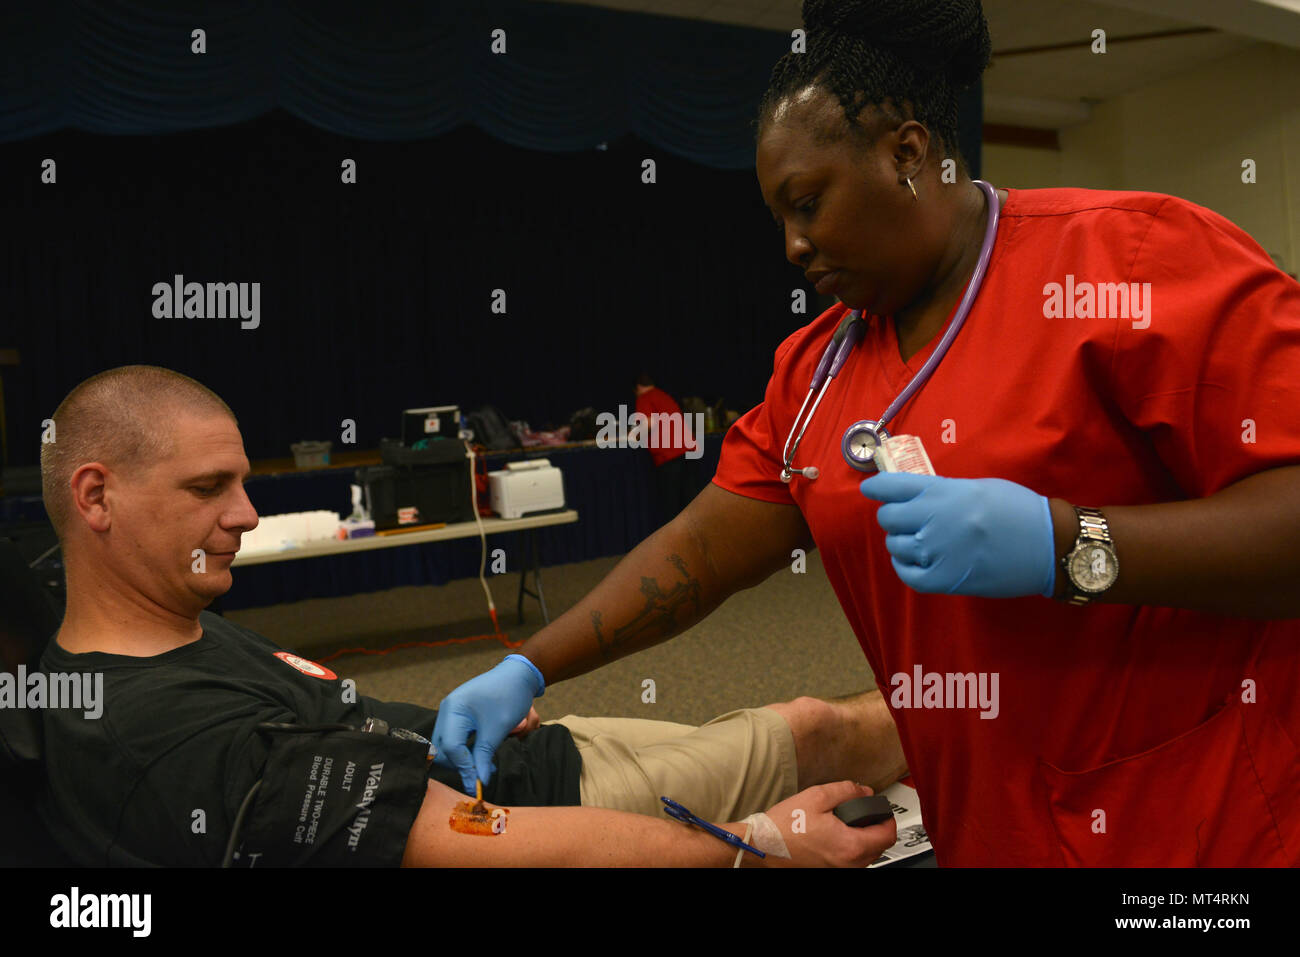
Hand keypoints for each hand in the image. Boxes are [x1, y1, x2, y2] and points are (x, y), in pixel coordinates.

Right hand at [429, 655, 543, 793]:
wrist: (518, 675)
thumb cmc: (509, 696)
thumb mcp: (498, 729)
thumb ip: (484, 756)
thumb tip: (479, 781)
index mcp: (454, 709)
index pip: (451, 746)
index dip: (464, 767)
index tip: (477, 783)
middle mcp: (447, 710)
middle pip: (443, 748)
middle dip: (459, 764)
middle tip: (479, 775)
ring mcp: (451, 712)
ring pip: (447, 746)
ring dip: (462, 759)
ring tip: (483, 766)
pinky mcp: (458, 716)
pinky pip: (455, 738)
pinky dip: (465, 750)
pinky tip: (481, 756)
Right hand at [758, 782, 896, 867]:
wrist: (763, 846)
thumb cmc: (784, 826)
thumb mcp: (817, 796)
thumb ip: (846, 791)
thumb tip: (864, 791)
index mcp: (850, 845)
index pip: (887, 835)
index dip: (888, 817)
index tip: (880, 808)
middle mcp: (849, 864)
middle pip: (880, 847)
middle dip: (877, 828)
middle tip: (865, 812)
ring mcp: (840, 871)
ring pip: (867, 856)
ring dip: (865, 838)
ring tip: (848, 822)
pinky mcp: (830, 872)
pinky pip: (852, 861)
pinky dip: (852, 847)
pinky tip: (836, 834)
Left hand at [859, 472, 1055, 597]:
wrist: (1048, 545)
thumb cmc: (1017, 510)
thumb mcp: (976, 488)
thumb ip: (942, 491)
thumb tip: (914, 497)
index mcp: (942, 491)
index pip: (892, 486)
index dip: (877, 488)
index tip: (871, 490)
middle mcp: (933, 520)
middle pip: (888, 517)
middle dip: (893, 516)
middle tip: (906, 519)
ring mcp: (937, 552)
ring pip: (895, 546)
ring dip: (900, 542)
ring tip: (916, 541)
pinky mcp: (945, 580)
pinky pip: (907, 574)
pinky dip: (904, 566)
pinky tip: (912, 561)